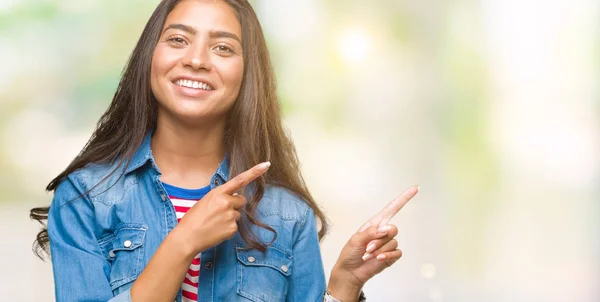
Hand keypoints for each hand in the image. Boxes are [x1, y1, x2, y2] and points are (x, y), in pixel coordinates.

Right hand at [173, 162, 270, 255]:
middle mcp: (226, 202)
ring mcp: (230, 215)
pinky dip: (228, 229)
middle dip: (234, 205)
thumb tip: (235, 198)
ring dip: (230, 218)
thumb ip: (221, 197)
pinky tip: (216, 230)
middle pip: (241, 200)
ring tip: (214, 223)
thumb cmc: (193, 219)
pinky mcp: (233, 228)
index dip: (255, 172)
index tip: (266, 164)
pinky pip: (235, 226)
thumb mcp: (205, 201)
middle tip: (219, 213)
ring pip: (238, 214)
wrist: (187, 237)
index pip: (239, 179)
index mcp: (218, 193)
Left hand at [327, 186, 418, 300]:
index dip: (403, 198)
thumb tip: (387, 229)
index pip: (392, 208)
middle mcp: (383, 232)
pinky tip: (377, 259)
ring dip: (380, 250)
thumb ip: (372, 232)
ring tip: (368, 254)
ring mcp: (387, 244)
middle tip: (367, 247)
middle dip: (380, 240)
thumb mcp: (356, 239)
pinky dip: (387, 256)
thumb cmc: (350, 253)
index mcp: (375, 224)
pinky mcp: (391, 256)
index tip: (415, 189)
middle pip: (393, 229)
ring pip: (393, 242)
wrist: (350, 272)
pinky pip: (396, 253)